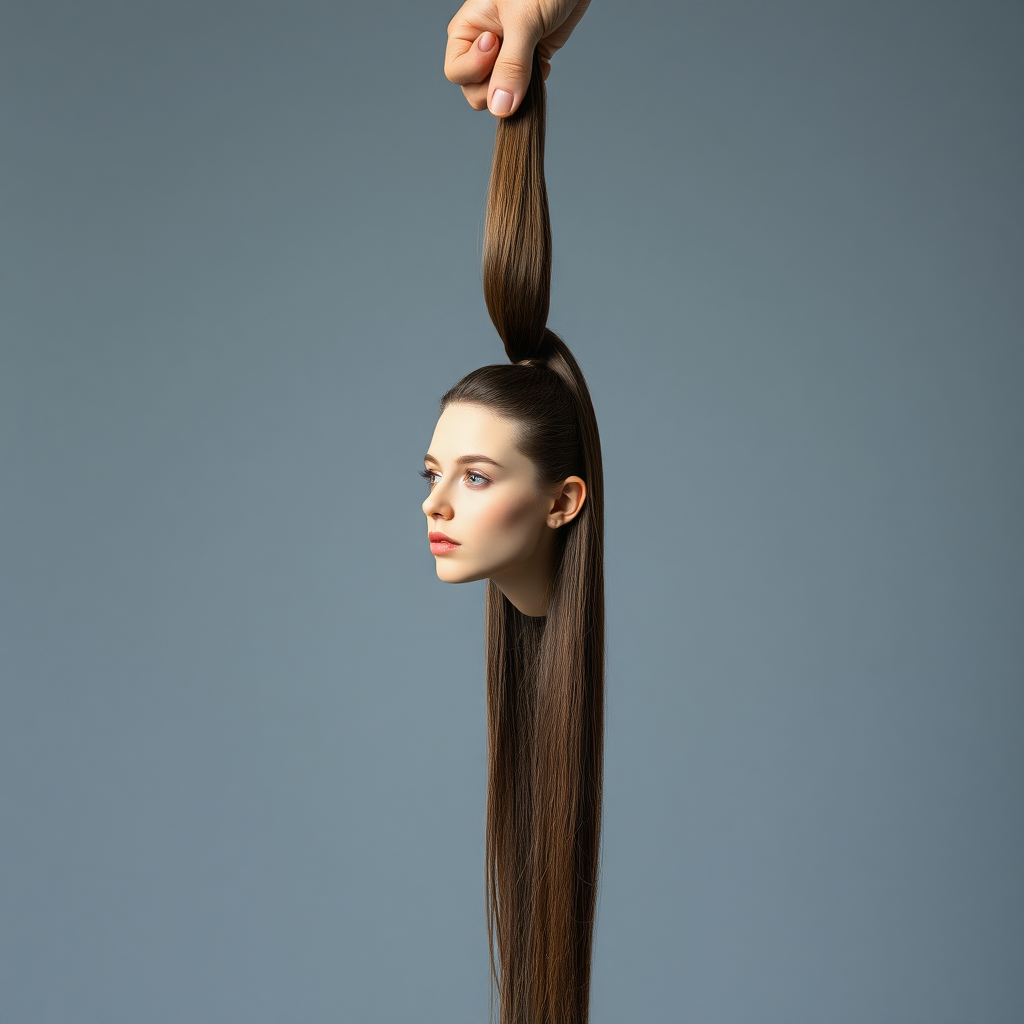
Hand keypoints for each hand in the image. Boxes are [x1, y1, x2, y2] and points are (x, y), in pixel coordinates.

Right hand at [444, 0, 591, 116]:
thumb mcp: (523, 21)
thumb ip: (511, 66)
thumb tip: (500, 108)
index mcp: (468, 30)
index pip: (456, 73)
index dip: (476, 70)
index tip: (497, 44)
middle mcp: (481, 47)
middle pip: (475, 90)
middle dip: (497, 86)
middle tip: (519, 59)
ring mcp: (505, 57)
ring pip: (500, 94)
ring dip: (518, 88)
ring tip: (532, 58)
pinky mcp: (528, 61)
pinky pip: (522, 90)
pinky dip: (534, 86)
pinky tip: (544, 61)